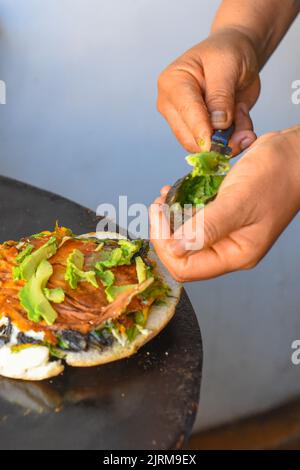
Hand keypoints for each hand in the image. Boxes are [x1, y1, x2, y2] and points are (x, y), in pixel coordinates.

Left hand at [150, 126, 299, 280]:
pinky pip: (195, 220)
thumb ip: (206, 228)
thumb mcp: (238, 202)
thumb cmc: (275, 176)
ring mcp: (225, 232)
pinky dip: (181, 207)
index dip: (166, 246)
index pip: (187, 268)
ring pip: (186, 237)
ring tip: (165, 196)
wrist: (294, 154)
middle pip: (183, 255)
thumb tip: (174, 249)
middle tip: (158, 206)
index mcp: (236, 254)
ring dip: (170, 219)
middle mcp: (229, 248)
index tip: (157, 217)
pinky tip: (176, 191)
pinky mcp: (223, 216)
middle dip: (165, 232)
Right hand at [157, 28, 259, 154]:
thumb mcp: (228, 65)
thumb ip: (221, 95)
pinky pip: (214, 146)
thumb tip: (218, 124)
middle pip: (190, 138)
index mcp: (173, 83)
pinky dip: (232, 140)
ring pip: (203, 147)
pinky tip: (242, 123)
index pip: (186, 113)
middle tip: (247, 134)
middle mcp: (172, 105)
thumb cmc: (229, 52)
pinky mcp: (198, 131)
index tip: (219, 144)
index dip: (203, 131)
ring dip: (229, 141)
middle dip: (219, 141)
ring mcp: (183, 120)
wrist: (237, 54)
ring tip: (244, 118)